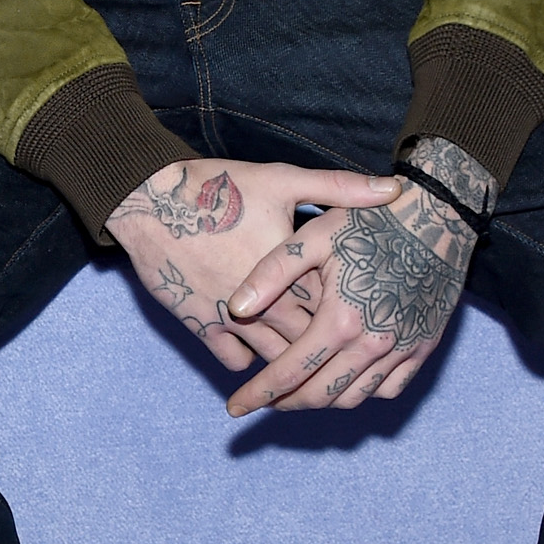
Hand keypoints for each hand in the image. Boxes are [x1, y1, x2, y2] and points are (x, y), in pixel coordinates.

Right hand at [109, 157, 400, 374]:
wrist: (150, 200)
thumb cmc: (220, 186)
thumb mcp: (283, 179)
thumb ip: (340, 188)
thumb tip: (393, 189)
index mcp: (294, 271)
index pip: (337, 307)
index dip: (353, 312)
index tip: (368, 313)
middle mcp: (266, 303)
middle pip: (310, 341)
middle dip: (328, 348)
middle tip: (345, 350)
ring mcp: (232, 319)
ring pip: (274, 359)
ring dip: (291, 363)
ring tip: (309, 363)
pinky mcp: (201, 326)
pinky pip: (233, 360)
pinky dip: (248, 359)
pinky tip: (256, 351)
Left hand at [221, 137, 492, 417]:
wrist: (439, 215)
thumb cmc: (371, 222)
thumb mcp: (314, 237)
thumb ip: (271, 274)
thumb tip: (236, 308)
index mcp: (340, 319)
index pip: (289, 373)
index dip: (258, 394)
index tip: (235, 407)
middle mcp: (373, 343)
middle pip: (321, 395)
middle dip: (286, 404)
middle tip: (264, 401)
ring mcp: (402, 349)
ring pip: (355, 398)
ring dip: (322, 401)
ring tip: (298, 392)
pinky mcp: (423, 347)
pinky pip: (390, 388)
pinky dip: (362, 393)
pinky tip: (343, 381)